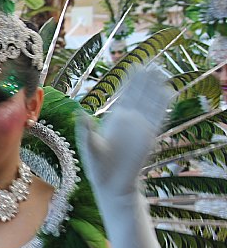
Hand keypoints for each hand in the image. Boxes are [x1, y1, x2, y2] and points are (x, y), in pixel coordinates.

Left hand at [76, 67, 172, 199]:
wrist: (110, 186)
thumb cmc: (97, 167)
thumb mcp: (88, 146)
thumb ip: (85, 130)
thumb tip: (79, 113)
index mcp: (114, 120)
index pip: (123, 95)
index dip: (129, 81)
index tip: (134, 65)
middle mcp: (129, 121)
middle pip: (139, 95)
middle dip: (145, 80)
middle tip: (152, 62)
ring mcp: (140, 128)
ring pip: (150, 104)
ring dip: (156, 89)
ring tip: (162, 73)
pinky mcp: (148, 138)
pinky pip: (157, 119)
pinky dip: (162, 106)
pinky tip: (167, 93)